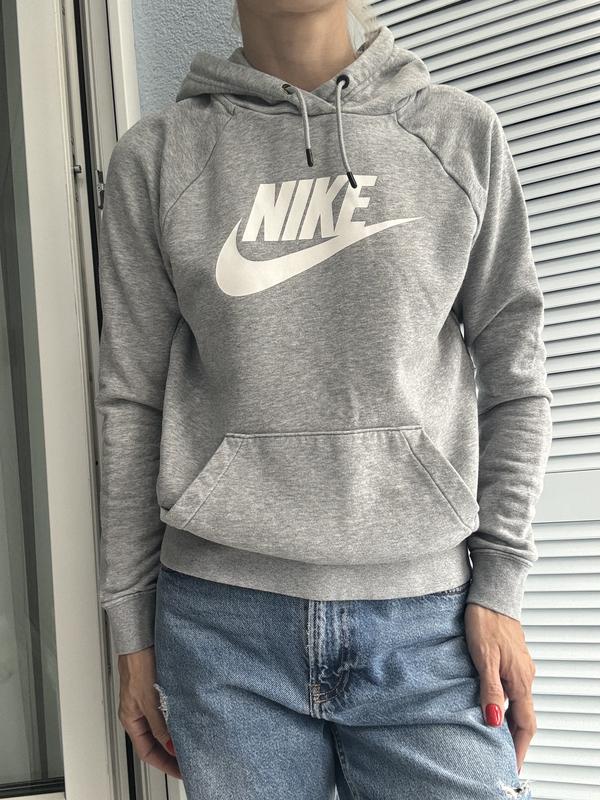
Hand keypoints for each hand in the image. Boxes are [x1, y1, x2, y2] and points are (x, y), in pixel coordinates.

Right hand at [117, 646, 181, 779]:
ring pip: (163, 725)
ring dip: (176, 734)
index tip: (180, 771)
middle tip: (190, 759)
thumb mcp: (150, 700)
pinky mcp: (157, 688)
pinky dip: (178, 717)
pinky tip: (189, 717)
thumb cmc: (138, 665)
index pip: (147, 752)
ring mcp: (148, 700)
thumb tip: (170, 747)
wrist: (141, 639)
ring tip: (193, 740)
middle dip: (171, 752)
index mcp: (131, 719)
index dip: (164, 764)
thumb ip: (159, 725)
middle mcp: (139, 712)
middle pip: (155, 741)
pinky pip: (168, 710)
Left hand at [464, 602, 536, 772]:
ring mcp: (519, 666)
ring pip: (517, 701)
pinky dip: (505, 703)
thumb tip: (494, 721)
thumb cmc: (485, 621)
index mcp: (520, 680)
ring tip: (493, 736)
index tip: (512, 766)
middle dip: (514, 739)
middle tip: (501, 758)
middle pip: (523, 716)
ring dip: (508, 720)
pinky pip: (512, 688)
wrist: (491, 594)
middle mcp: (524, 676)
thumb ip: (490, 690)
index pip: (524, 724)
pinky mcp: (512, 658)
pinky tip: (491, 704)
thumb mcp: (483, 658)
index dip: (519, 747)